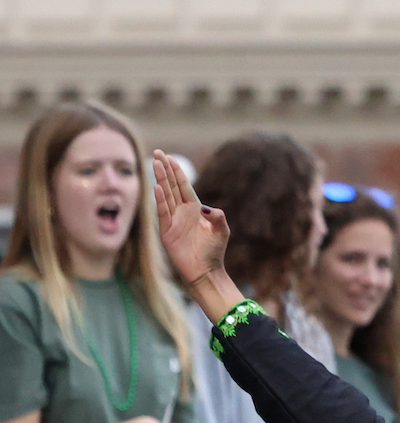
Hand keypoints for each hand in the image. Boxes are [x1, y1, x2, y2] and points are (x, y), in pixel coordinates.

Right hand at [149, 152, 234, 306]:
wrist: (205, 271)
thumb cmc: (214, 251)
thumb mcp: (222, 231)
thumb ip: (217, 217)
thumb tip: (207, 208)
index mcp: (195, 209)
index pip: (183, 185)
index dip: (176, 171)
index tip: (169, 157)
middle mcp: (182, 212)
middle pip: (171, 185)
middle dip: (165, 169)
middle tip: (157, 152)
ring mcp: (173, 220)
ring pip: (165, 195)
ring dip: (160, 179)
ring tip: (155, 164)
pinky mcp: (167, 231)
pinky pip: (163, 212)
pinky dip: (160, 200)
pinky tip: (157, 188)